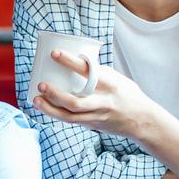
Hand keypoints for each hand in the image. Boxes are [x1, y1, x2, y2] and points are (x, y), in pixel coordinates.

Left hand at [32, 49, 163, 139]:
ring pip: (70, 116)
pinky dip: (57, 114)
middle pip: (76, 101)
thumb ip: (98, 73)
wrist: (142, 120)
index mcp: (110, 83)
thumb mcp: (117, 78)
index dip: (69, 61)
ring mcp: (97, 115)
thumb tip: (75, 62)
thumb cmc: (128, 94)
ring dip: (50, 108)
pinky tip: (45, 107)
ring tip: (36, 100)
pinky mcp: (93, 125)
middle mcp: (103, 101)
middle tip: (40, 84)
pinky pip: (72, 120)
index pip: (88, 70)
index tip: (54, 53)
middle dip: (55, 94)